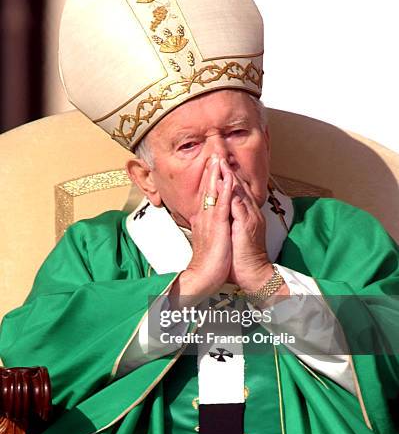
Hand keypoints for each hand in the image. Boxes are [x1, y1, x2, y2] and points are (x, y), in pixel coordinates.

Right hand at [172, 155, 233, 302]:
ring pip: (213, 194)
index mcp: (204, 221)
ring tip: (218, 160)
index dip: (210, 181)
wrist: (204, 277)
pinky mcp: (217, 228)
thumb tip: (204, 219)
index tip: (212, 167)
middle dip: (211, 172)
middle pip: (208, 190)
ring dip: (216, 176)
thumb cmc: (208, 262)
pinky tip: (227, 180)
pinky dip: (224, 192)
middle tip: (213, 156)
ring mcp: (210, 222)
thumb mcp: (207, 240)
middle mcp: (204, 218)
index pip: (206, 196)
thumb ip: (206, 227)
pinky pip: (221, 205)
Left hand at [220, 159, 272, 291]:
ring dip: (230, 176)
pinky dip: (231, 193)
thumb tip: (220, 217)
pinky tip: (224, 182)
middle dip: (228, 171)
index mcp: (247, 216)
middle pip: (239, 187)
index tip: (218, 166)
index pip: (238, 192)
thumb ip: (229, 223)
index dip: (228, 178)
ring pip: (240, 192)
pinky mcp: (246, 225)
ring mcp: (250, 218)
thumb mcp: (234, 236)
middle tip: (218, 156)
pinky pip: (239, 204)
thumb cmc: (242, 259)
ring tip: (220, 162)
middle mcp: (251, 214)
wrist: (253, 275)